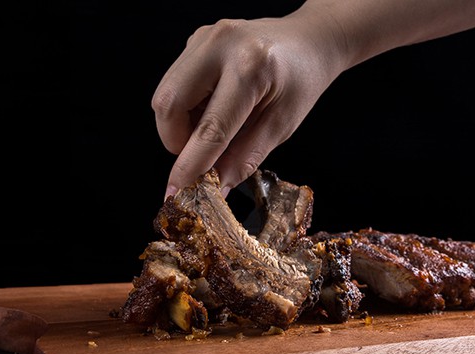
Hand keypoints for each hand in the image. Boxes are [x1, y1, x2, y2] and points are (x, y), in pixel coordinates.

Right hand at [152, 11, 346, 198]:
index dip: (190, 166)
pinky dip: (186, 108)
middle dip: (176, 141)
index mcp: (250, 68)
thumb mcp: (281, 125)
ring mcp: (203, 38)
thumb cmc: (301, 81)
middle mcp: (219, 45)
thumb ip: (244, 159)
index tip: (177, 194)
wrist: (308, 40)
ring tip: (215, 127)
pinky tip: (214, 108)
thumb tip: (214, 190)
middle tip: (201, 153)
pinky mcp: (195, 41)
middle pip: (168, 104)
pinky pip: (174, 84)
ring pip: (166, 96)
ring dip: (181, 125)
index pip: (209, 128)